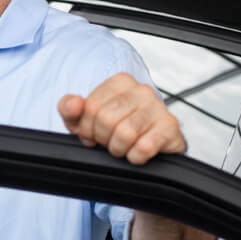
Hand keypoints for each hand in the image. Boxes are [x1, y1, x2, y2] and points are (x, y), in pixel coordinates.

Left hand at [58, 72, 185, 164]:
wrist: (149, 147)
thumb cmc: (114, 130)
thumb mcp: (85, 119)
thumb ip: (70, 108)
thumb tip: (74, 104)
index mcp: (120, 82)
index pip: (90, 107)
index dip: (87, 128)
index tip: (93, 134)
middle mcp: (142, 90)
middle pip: (106, 119)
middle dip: (103, 138)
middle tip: (109, 142)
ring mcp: (159, 108)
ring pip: (125, 133)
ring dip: (118, 149)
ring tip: (122, 147)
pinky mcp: (170, 128)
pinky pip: (144, 147)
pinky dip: (135, 157)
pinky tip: (137, 153)